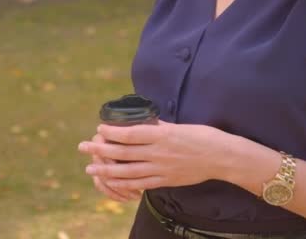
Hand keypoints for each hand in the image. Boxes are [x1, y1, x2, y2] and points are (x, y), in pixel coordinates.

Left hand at [79, 121, 232, 191]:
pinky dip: (124, 184)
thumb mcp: (178, 125)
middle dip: (100, 150)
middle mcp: (158, 152)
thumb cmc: (201, 136)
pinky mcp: (165, 180)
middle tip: (82, 147)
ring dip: (106, 170)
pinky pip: (141, 183)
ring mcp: (161, 168)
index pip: (130, 134)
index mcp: (161, 135)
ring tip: (90, 168)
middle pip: (124, 152)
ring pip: (128, 171)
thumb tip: (139, 121)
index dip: (112, 132)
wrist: (222, 157)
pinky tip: (112, 182)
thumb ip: (157, 126)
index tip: (99, 129)